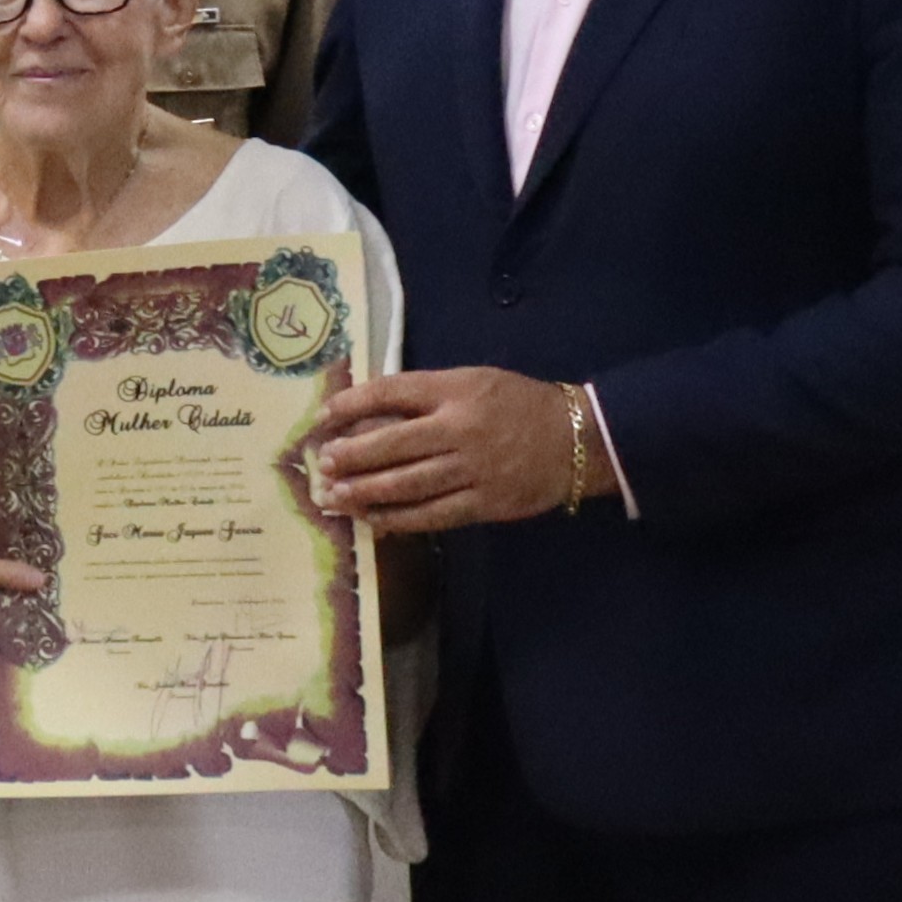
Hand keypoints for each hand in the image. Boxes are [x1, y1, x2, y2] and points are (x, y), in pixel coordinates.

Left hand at [310, 366, 594, 531]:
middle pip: (391, 443)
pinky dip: (397, 519)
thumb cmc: (517, 404)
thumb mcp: (473, 382)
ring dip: (363, 493)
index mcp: (456, 390)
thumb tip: (363, 412)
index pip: (391, 391)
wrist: (579, 439)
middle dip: (350, 456)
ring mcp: (473, 470)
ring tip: (333, 497)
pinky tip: (371, 520)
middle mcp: (461, 429)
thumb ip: (424, 394)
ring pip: (406, 485)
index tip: (322, 417)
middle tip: (323, 464)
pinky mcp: (485, 503)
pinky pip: (432, 515)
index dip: (350, 403)